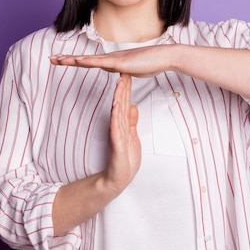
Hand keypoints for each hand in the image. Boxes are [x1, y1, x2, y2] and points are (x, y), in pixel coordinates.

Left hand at [49, 45, 177, 76]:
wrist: (165, 56)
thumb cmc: (153, 63)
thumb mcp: (134, 71)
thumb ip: (125, 72)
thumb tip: (121, 74)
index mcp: (113, 61)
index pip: (90, 62)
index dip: (76, 61)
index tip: (63, 60)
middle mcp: (111, 58)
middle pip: (85, 59)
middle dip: (67, 59)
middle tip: (51, 59)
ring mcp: (115, 59)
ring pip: (89, 60)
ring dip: (72, 60)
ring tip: (57, 59)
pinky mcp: (121, 62)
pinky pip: (101, 63)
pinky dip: (88, 61)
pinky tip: (77, 60)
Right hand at [102, 73, 140, 192]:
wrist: (117, 178)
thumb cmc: (124, 159)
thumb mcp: (132, 136)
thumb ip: (131, 121)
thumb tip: (133, 106)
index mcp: (122, 124)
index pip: (124, 103)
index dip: (126, 89)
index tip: (128, 74)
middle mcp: (118, 126)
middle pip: (121, 103)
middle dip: (123, 88)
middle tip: (123, 71)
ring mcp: (116, 134)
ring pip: (117, 112)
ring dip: (119, 97)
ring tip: (120, 83)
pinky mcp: (117, 144)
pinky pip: (116, 128)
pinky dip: (116, 116)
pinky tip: (116, 106)